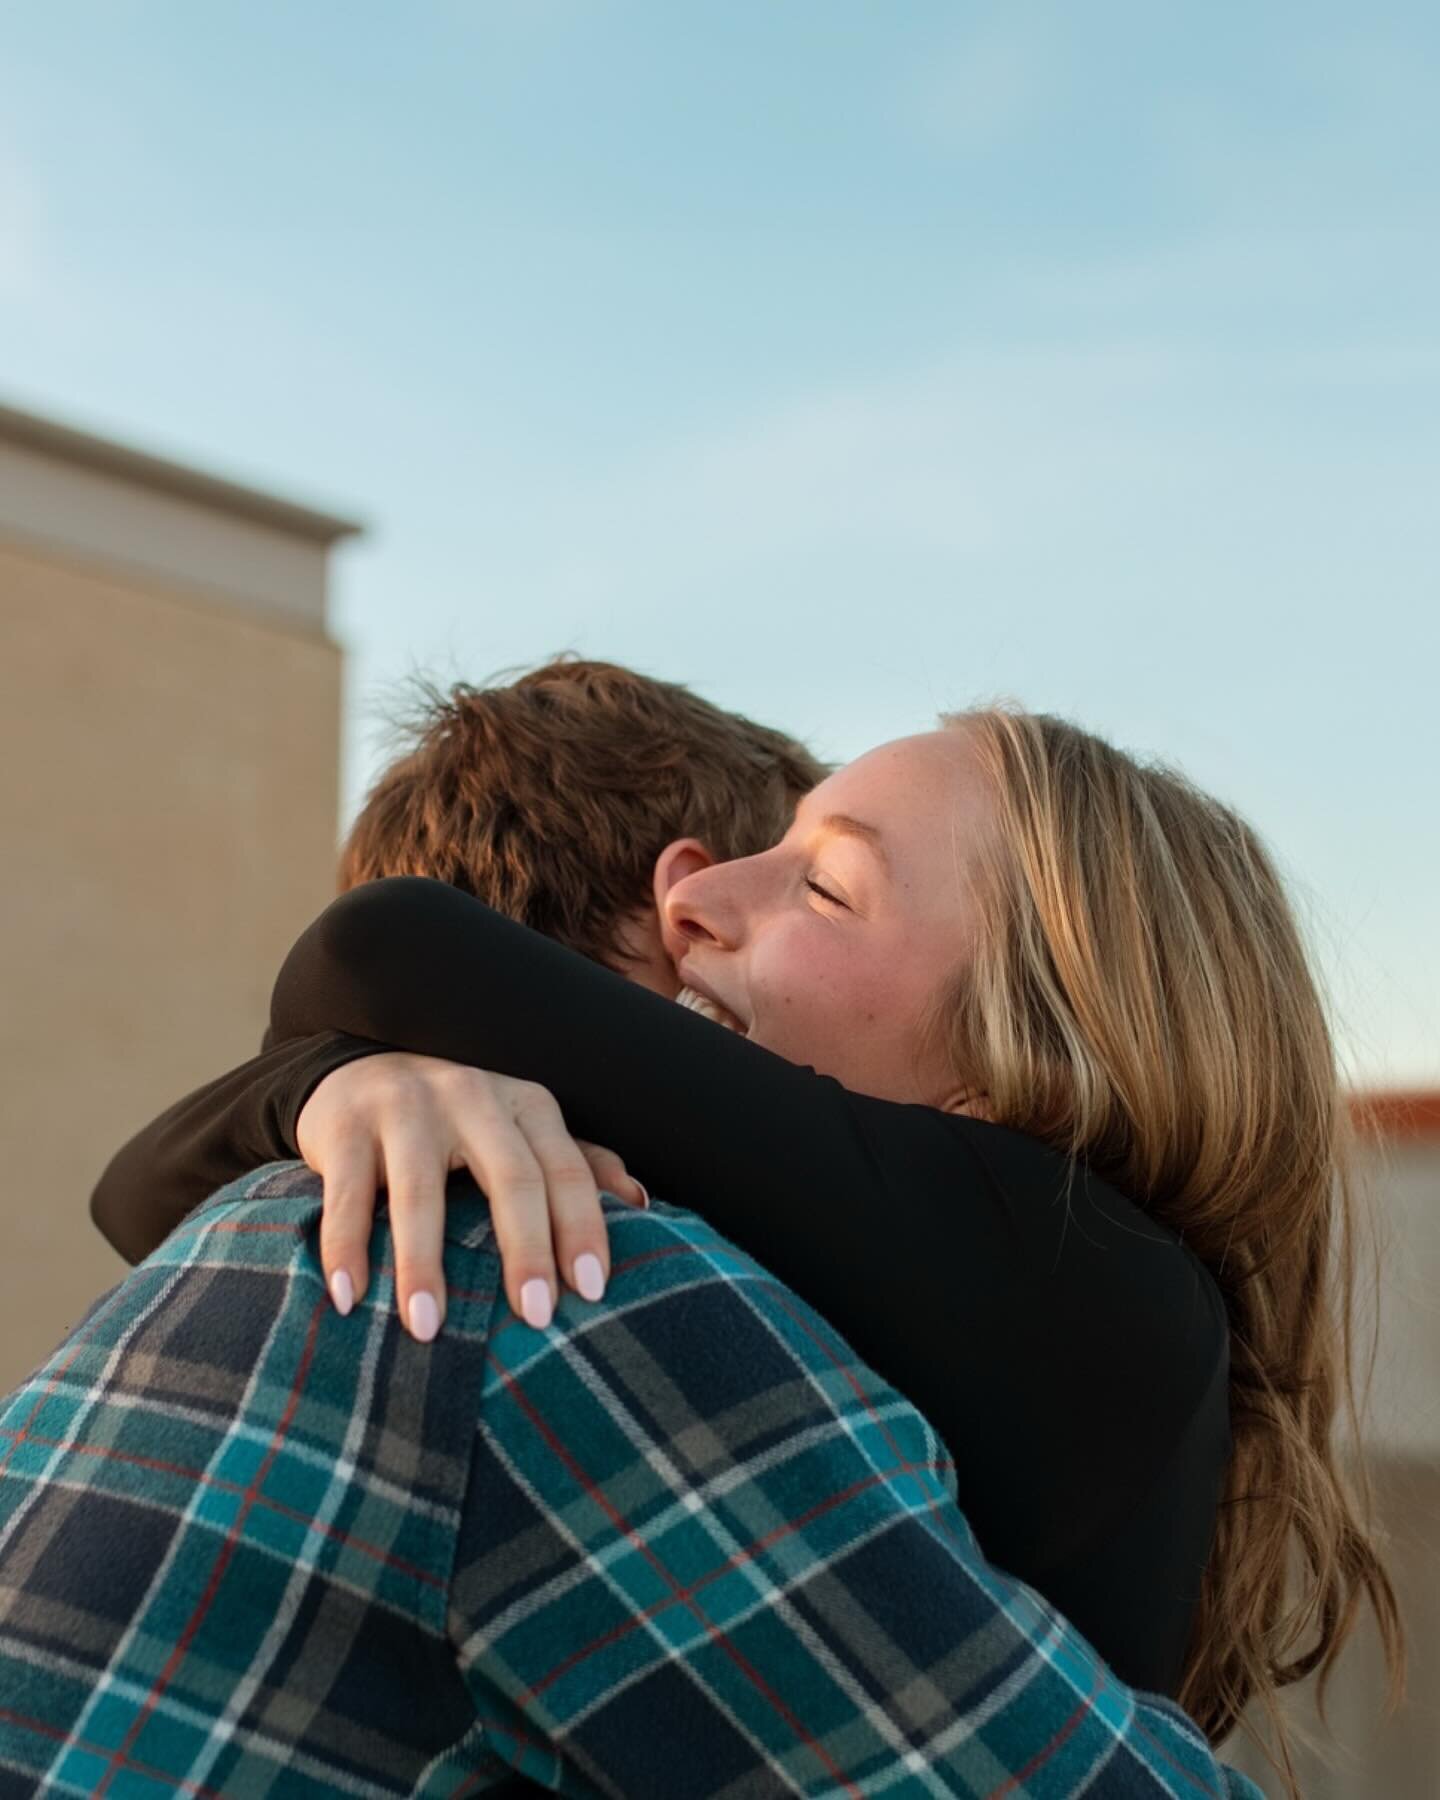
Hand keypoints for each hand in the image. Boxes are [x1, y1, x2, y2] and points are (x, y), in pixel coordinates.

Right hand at [295, 1052, 647, 1339]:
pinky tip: (349, 1298)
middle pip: (510, 1175)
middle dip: (525, 1249)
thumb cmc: (457, 1118)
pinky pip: (347, 1194)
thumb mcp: (520, 1127)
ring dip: (423, 1264)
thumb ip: (577, 1162)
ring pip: (420, 1190)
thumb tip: (640, 1203)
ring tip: (427, 1328)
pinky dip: (345, 1247)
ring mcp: (406, 1106)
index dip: (582, 1227)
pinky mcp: (345, 1125)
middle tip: (535, 1317)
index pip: (565, 1168)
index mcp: (525, 1103)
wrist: (359, 1064)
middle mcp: (472, 1095)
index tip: (592, 1290)